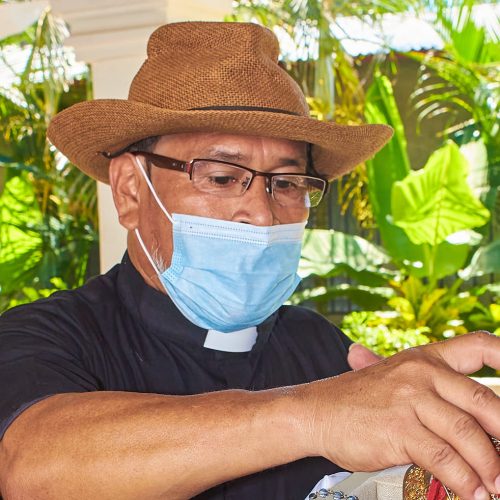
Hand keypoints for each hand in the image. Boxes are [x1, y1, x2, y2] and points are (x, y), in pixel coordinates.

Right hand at [303, 332, 499, 499]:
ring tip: (496, 486)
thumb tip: (469, 414)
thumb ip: (430, 390)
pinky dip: (464, 480)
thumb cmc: (357, 399)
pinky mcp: (399, 427)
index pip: (480, 347)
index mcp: (425, 357)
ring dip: (490, 467)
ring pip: (469, 433)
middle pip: (486, 401)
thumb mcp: (393, 380)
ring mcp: (410, 398)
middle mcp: (421, 372)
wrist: (315, 411)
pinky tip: (470, 492)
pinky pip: (445, 457)